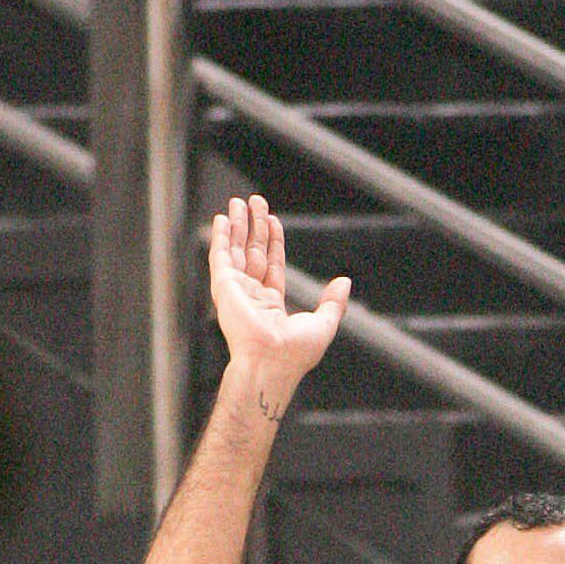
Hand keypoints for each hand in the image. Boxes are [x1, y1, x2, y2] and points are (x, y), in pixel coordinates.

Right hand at [207, 195, 350, 401]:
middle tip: (256, 201)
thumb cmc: (295, 353)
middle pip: (253, 252)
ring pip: (236, 250)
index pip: (271, 264)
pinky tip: (223, 219)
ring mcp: (236, 291)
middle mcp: (252, 295)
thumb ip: (333, 302)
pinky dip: (221, 237)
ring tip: (239, 201)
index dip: (273, 241)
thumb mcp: (324, 324)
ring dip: (238, 225)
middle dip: (255, 226)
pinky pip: (220, 256)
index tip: (273, 220)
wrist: (272, 362)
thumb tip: (344, 282)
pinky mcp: (224, 287)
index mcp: (272, 305)